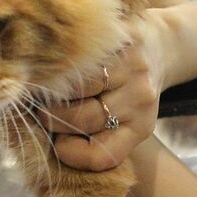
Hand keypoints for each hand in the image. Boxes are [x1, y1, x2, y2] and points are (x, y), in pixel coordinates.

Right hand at [44, 14, 165, 170]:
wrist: (158, 43)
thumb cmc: (124, 88)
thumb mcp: (117, 118)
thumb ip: (86, 134)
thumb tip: (39, 138)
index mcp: (140, 128)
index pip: (100, 156)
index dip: (70, 154)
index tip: (58, 144)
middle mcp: (140, 100)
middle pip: (82, 119)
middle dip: (52, 118)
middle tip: (44, 110)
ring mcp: (134, 69)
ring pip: (77, 87)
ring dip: (53, 89)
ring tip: (48, 86)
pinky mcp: (124, 40)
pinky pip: (79, 57)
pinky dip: (61, 63)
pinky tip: (58, 64)